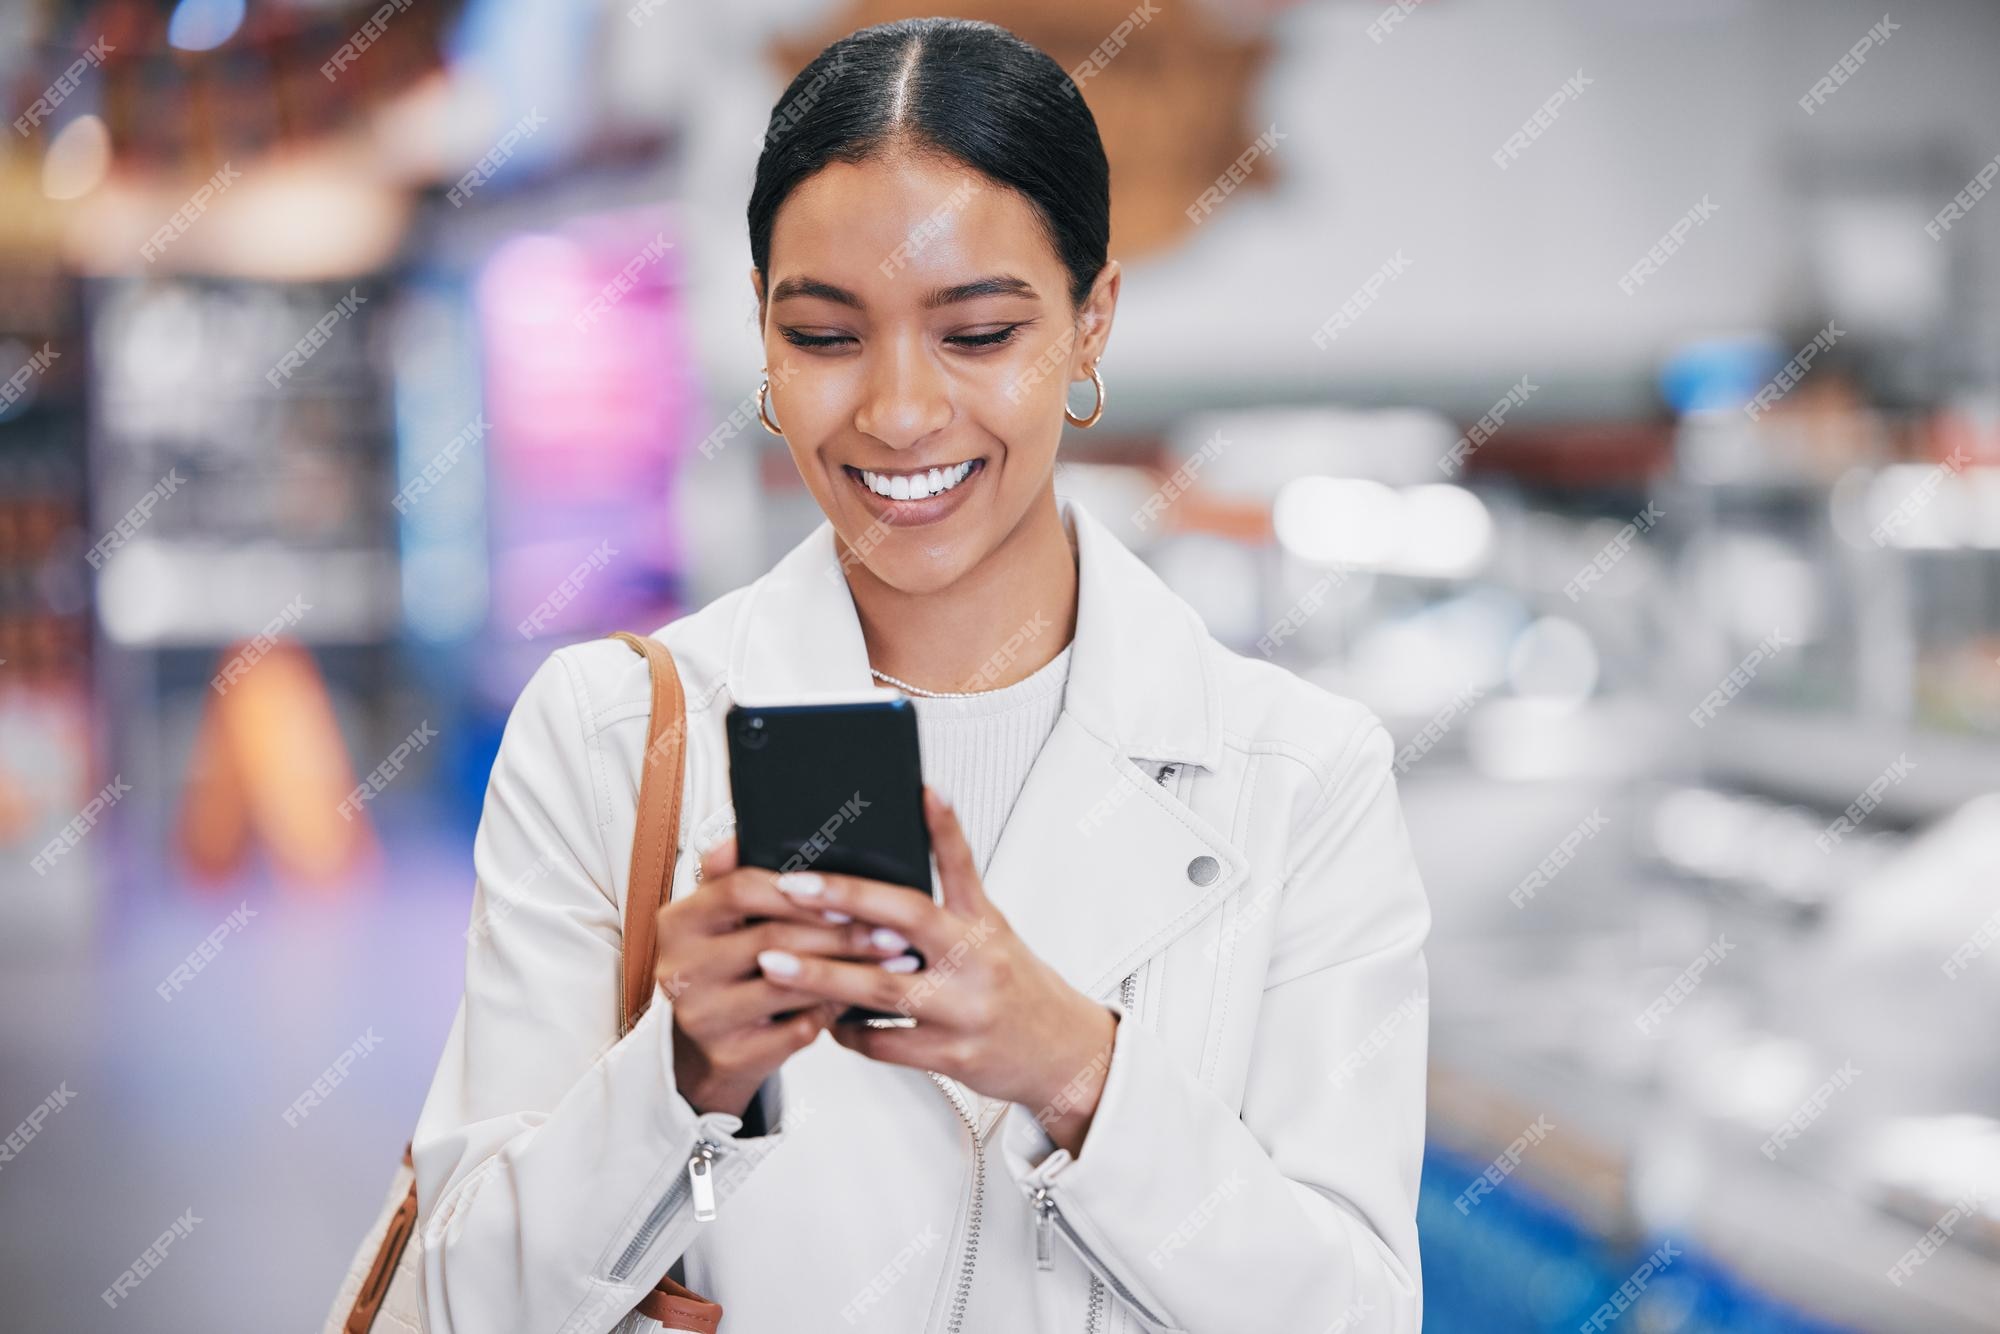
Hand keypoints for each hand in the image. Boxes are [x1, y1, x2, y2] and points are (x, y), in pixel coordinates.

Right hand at [655, 833, 913, 1118]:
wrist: (712, 1047)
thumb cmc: (730, 968)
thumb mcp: (723, 919)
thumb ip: (736, 875)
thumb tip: (746, 828)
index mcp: (677, 921)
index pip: (739, 889)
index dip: (796, 890)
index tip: (846, 892)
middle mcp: (679, 969)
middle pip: (772, 938)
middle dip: (840, 933)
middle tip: (893, 931)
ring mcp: (701, 1016)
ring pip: (790, 985)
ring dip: (850, 972)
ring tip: (895, 962)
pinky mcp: (728, 1055)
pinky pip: (797, 1029)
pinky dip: (835, 1010)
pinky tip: (866, 999)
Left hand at [754, 787, 1118, 1155]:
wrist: (1067, 1055)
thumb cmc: (1018, 988)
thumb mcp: (994, 932)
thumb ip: (951, 897)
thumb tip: (903, 847)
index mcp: (985, 923)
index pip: (962, 865)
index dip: (943, 826)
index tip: (919, 791)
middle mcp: (978, 960)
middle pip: (908, 917)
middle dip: (843, 897)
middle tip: (790, 887)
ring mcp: (965, 1009)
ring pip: (881, 988)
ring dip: (821, 974)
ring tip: (775, 962)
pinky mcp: (952, 1056)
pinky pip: (883, 1043)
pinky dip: (846, 1029)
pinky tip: (823, 1018)